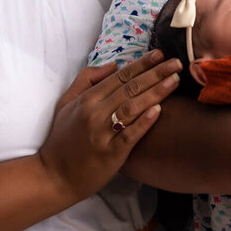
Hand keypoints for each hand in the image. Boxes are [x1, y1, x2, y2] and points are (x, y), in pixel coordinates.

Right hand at [37, 50, 180, 204]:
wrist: (53, 176)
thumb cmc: (62, 139)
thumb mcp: (66, 103)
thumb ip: (86, 80)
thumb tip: (113, 64)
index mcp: (87, 99)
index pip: (120, 76)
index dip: (142, 64)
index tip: (160, 54)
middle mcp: (95, 113)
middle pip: (130, 88)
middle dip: (156, 73)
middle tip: (177, 63)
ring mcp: (102, 133)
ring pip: (133, 107)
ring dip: (156, 92)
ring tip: (174, 81)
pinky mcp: (110, 154)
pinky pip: (130, 134)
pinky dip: (144, 121)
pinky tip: (159, 110)